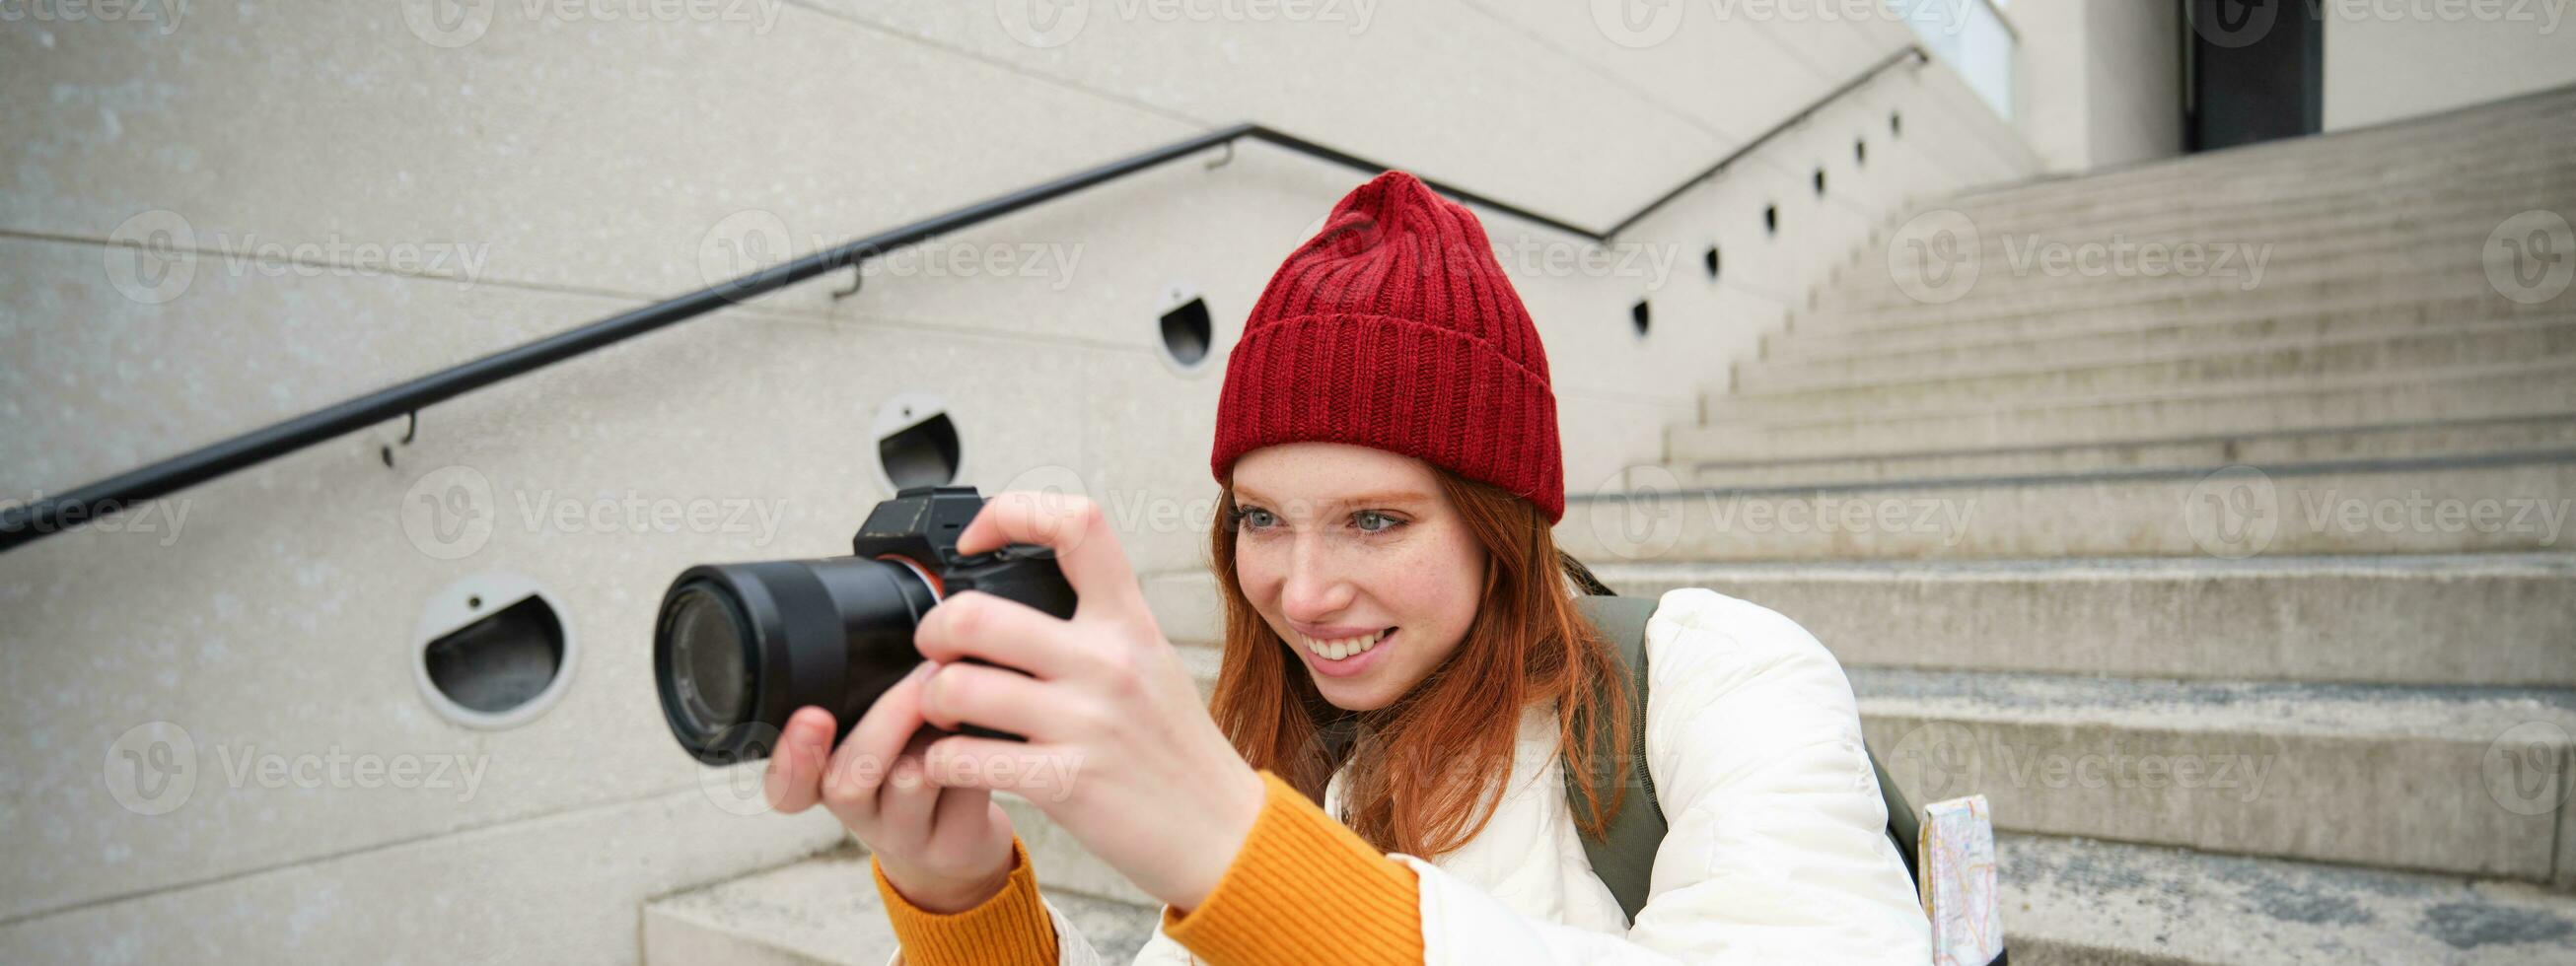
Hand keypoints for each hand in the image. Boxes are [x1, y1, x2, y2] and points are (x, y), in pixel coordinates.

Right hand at [764, 663, 1017, 913]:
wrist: (960, 840)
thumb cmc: (918, 765)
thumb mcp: (886, 732)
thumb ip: (876, 695)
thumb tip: (918, 628)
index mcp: (824, 783)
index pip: (785, 787)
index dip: (792, 758)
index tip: (812, 716)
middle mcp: (856, 816)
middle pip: (847, 780)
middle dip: (888, 718)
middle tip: (927, 676)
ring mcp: (902, 836)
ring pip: (909, 781)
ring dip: (938, 730)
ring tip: (965, 692)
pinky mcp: (951, 844)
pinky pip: (961, 791)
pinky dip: (979, 751)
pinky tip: (991, 729)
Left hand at [909, 491, 1266, 913]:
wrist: (1224, 831)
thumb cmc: (1178, 751)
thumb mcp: (1151, 662)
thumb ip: (1097, 624)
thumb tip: (1023, 592)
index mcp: (1128, 621)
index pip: (1074, 524)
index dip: (1011, 512)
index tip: (978, 541)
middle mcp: (1107, 662)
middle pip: (978, 612)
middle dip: (933, 629)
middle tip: (933, 648)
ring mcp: (1087, 722)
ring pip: (956, 686)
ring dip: (928, 700)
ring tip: (939, 711)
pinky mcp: (1067, 782)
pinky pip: (966, 758)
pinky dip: (940, 760)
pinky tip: (950, 761)